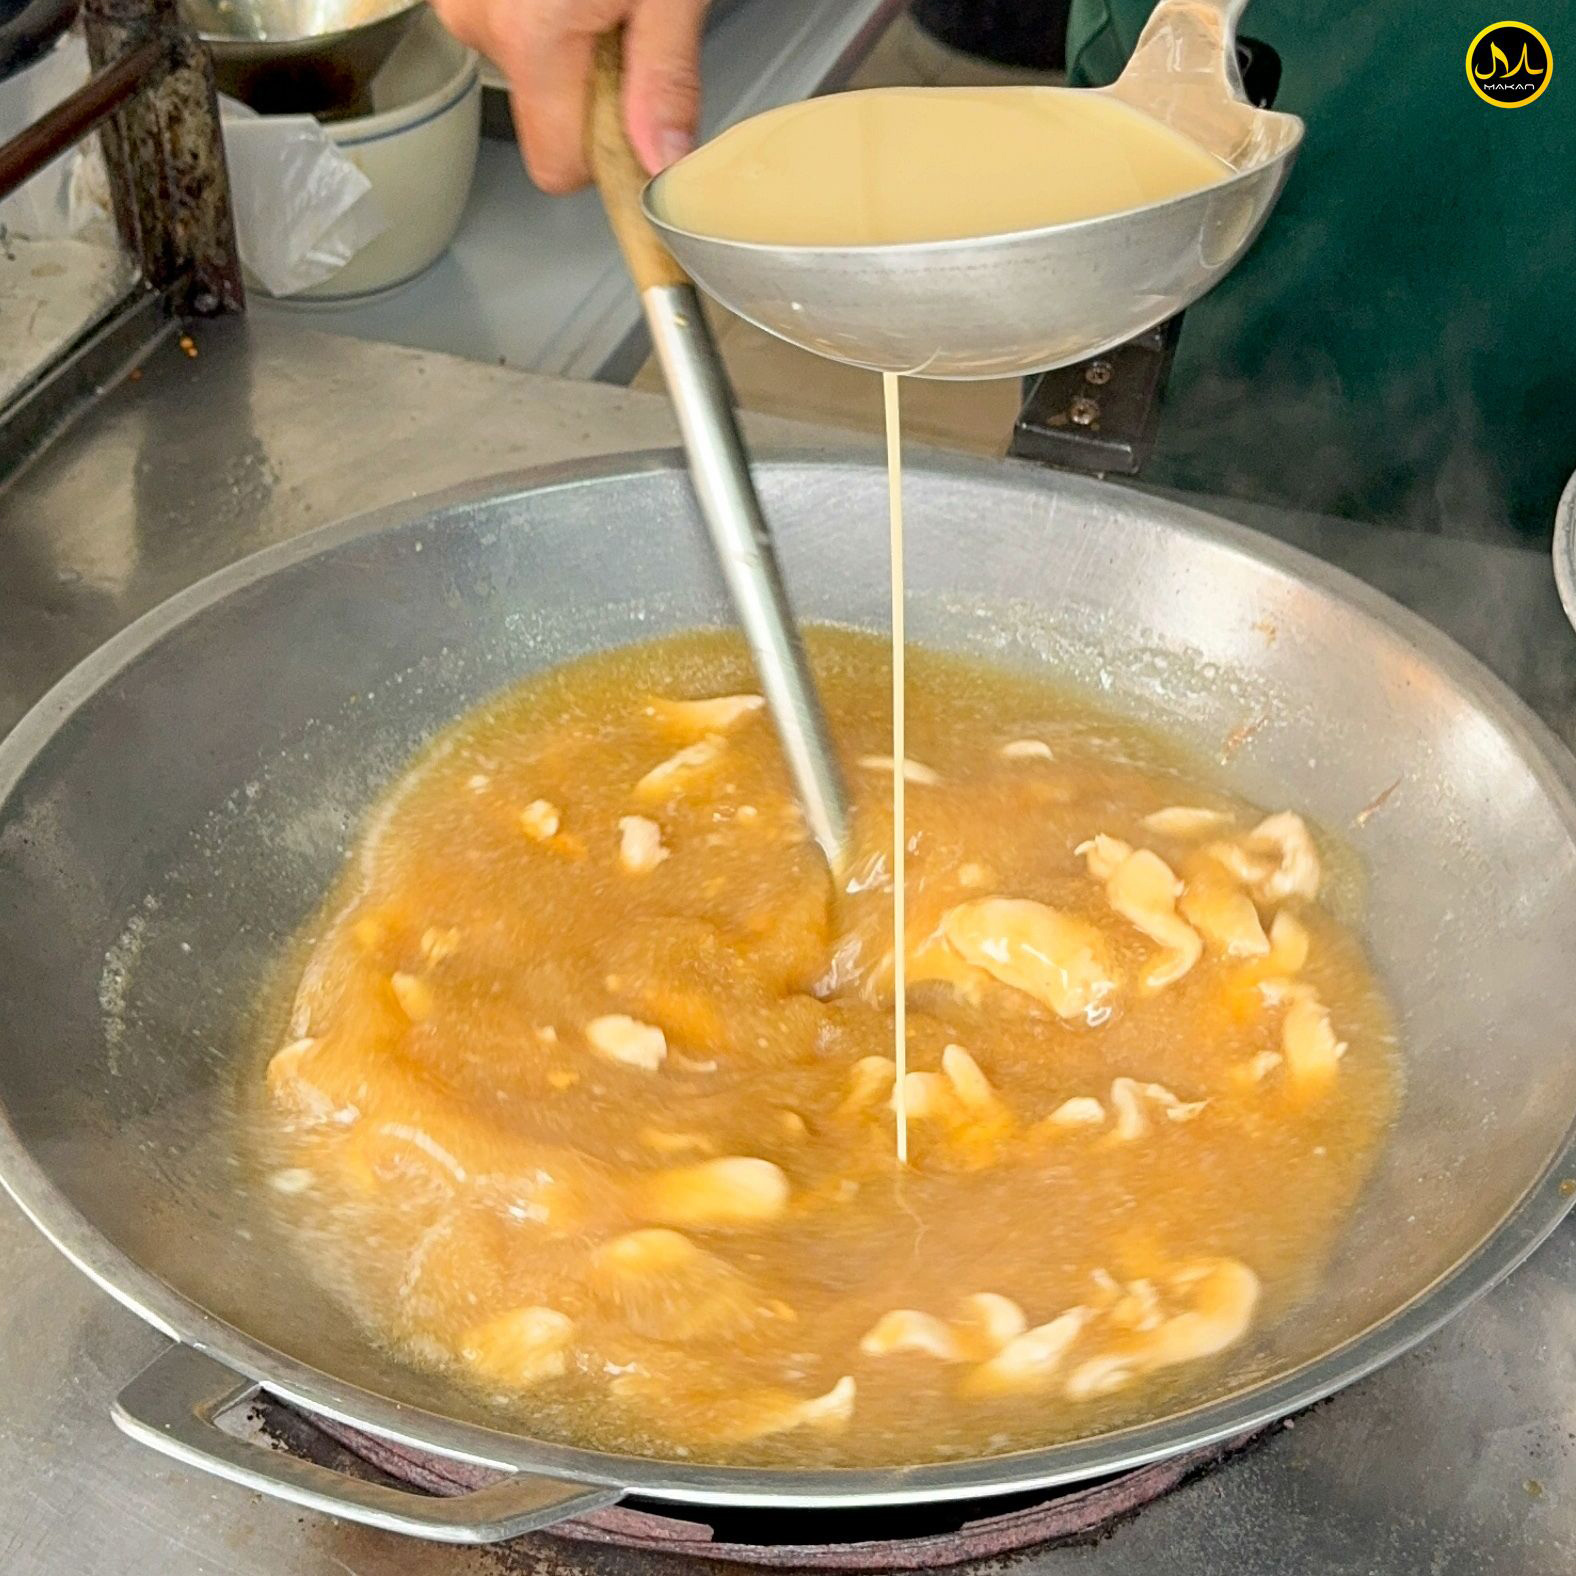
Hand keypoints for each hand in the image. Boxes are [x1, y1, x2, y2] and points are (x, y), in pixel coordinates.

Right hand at [431, 0, 709, 193]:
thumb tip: (661, 162)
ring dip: (563, 35)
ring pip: (524, 61)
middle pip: (543, 112)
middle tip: (625, 16)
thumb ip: (665, 81)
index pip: (557, 168)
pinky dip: (538, 3)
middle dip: (588, 82)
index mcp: (533, 37)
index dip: (602, 156)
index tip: (636, 122)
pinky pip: (504, 17)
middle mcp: (480, 19)